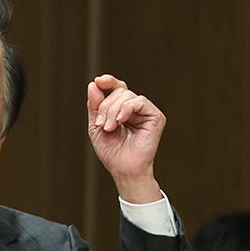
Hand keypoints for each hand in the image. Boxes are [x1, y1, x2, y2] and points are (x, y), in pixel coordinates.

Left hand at [86, 74, 164, 203]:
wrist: (124, 169)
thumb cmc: (112, 152)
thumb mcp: (96, 126)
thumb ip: (95, 106)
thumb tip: (94, 84)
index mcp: (122, 109)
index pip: (117, 88)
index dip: (108, 81)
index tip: (98, 81)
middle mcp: (135, 108)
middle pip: (119, 91)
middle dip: (105, 107)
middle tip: (102, 126)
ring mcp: (146, 112)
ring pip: (127, 95)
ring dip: (113, 111)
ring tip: (110, 128)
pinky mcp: (156, 117)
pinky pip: (140, 101)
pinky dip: (127, 108)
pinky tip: (121, 121)